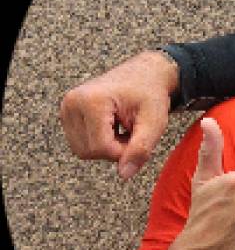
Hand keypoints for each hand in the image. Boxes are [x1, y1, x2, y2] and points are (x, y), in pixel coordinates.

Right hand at [59, 51, 178, 178]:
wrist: (144, 74)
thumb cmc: (150, 95)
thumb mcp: (154, 122)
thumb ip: (141, 148)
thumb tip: (124, 175)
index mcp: (90, 100)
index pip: (101, 147)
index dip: (123, 151)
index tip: (138, 137)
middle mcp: (72, 103)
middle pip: (88, 152)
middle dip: (114, 150)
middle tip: (132, 132)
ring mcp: (66, 108)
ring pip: (82, 151)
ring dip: (107, 147)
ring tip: (123, 128)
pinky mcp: (67, 114)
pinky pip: (81, 144)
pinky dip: (99, 142)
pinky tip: (113, 128)